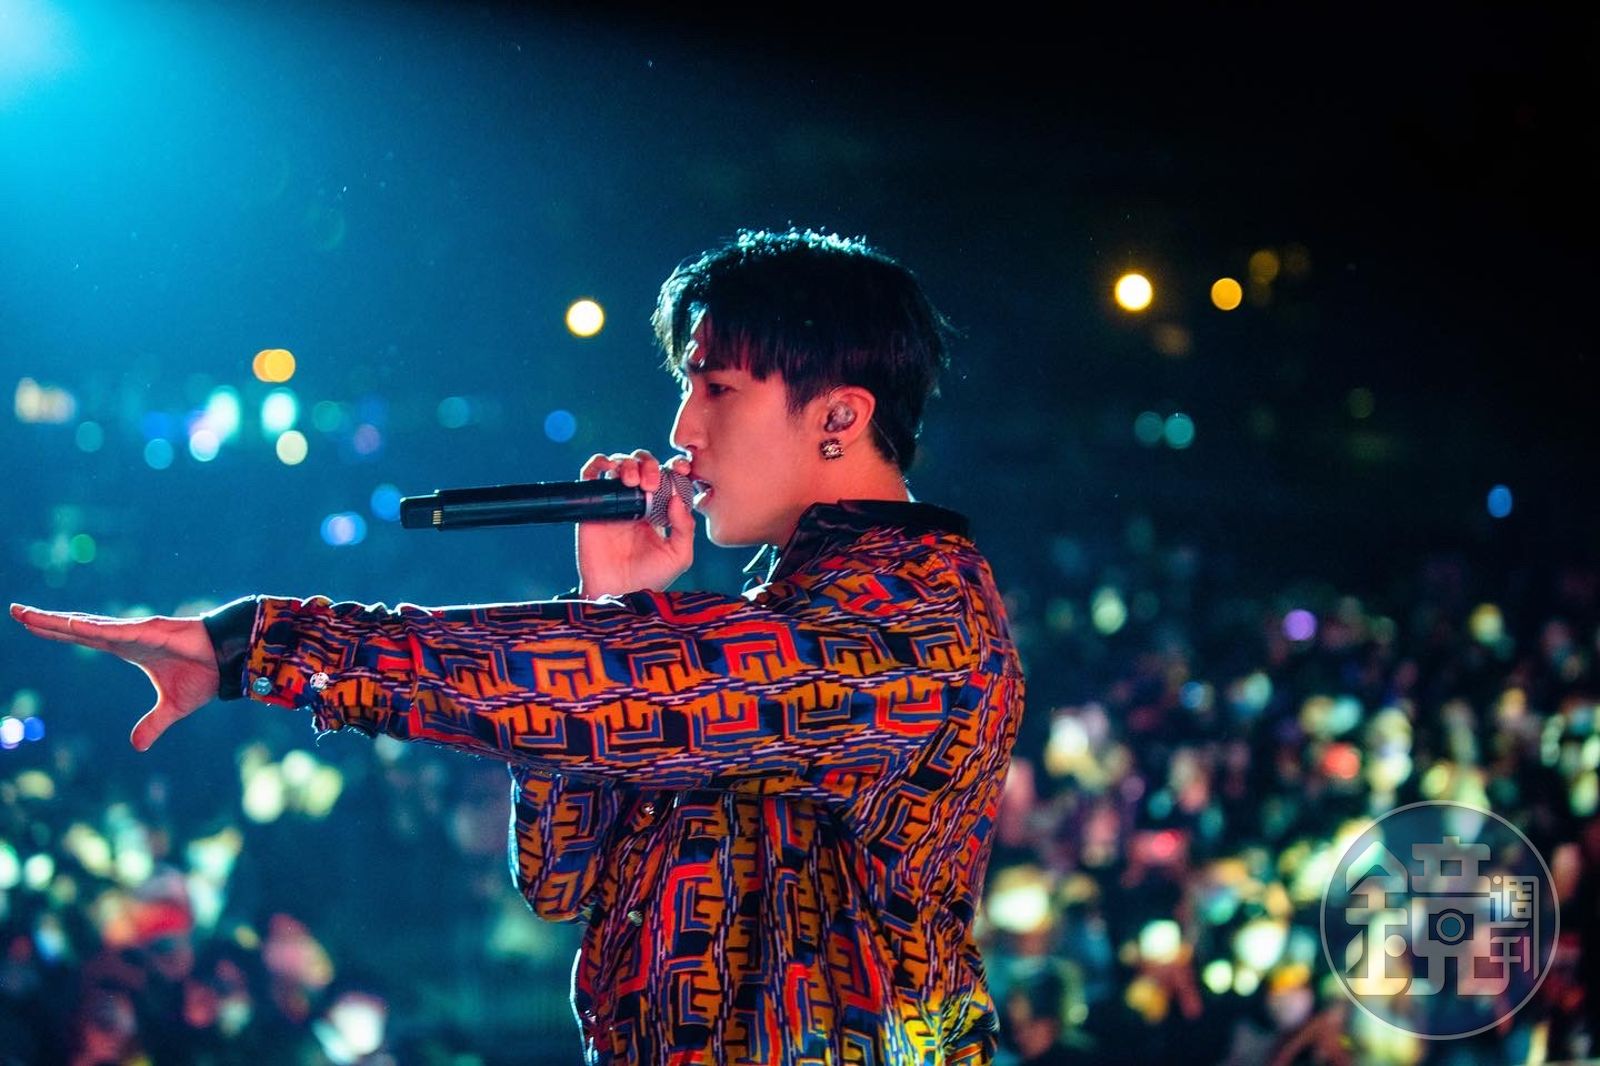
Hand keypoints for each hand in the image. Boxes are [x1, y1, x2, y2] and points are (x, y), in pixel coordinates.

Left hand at [9, 603, 218, 751]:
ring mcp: (134, 632)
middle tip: (15, 610)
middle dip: (45, 620)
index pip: (81, 639)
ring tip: (29, 615)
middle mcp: (123, 636)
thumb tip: (136, 747)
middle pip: (76, 627)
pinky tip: (71, 624)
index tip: (29, 625)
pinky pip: (114, 631)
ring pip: (87, 626)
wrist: (228, 663)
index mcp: (124, 648)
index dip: (55, 632)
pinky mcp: (148, 631)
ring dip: (57, 621)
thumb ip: (152, 724)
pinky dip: (91, 628)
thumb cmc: (203, 676)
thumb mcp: (171, 708)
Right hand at [575, 449, 694, 598]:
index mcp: (660, 510)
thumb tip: (676, 498)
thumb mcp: (679, 556)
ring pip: (620, 464)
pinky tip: (609, 469)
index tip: (681, 467)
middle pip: (643, 465)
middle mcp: (637, 502)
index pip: (667, 478)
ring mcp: (615, 502)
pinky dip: (598, 463)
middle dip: (649, 465)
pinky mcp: (593, 506)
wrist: (618, 593)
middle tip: (650, 483)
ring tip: (632, 481)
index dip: (673, 467)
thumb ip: (685, 527)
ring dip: (628, 463)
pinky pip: (591, 475)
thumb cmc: (649, 579)